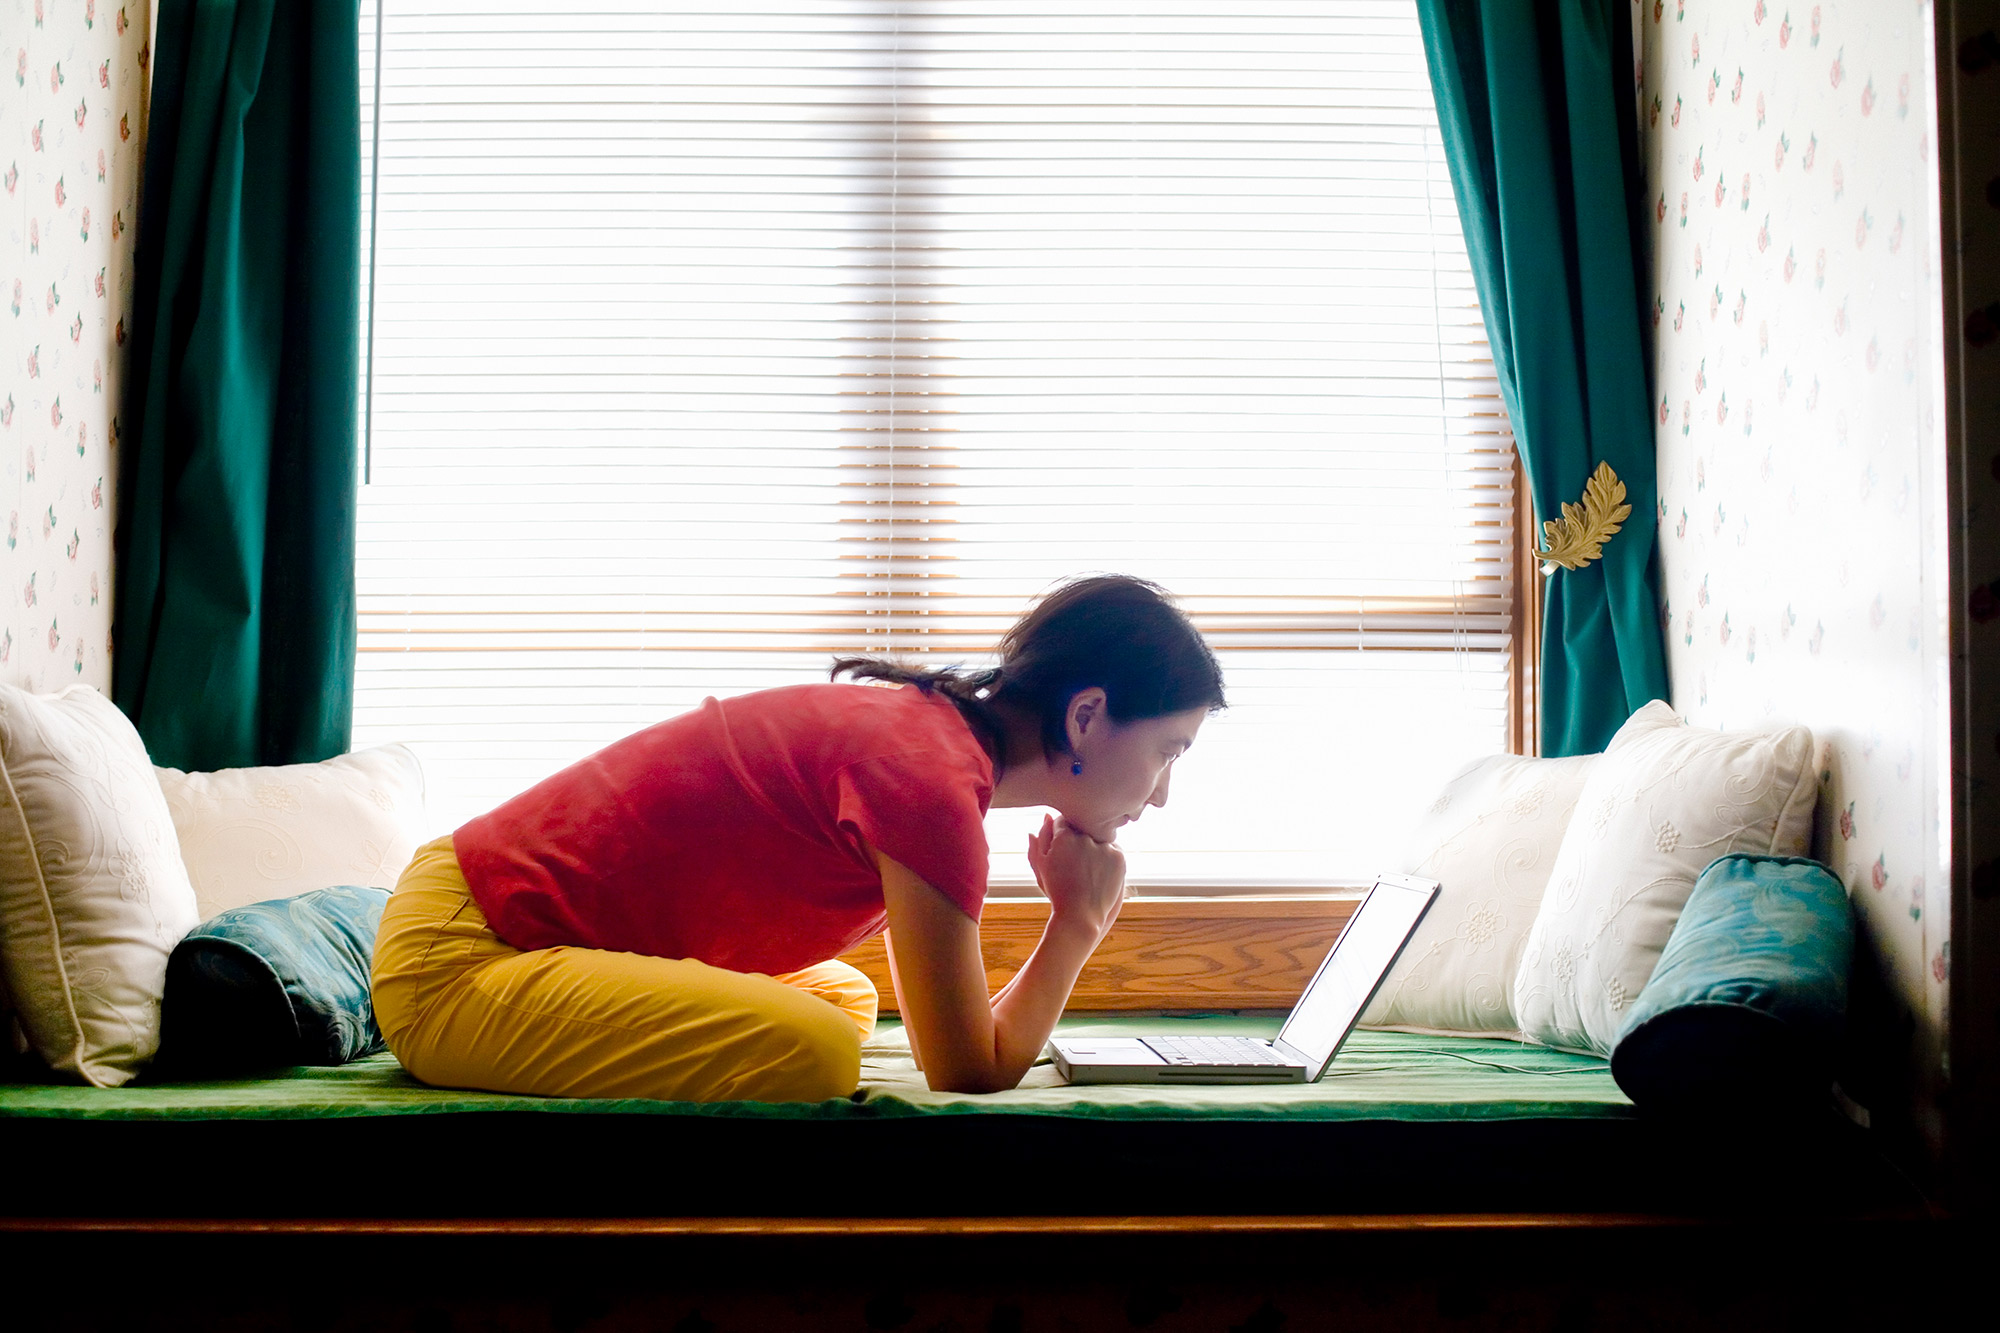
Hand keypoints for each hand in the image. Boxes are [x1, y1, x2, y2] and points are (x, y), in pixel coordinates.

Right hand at [1025, 813, 1127, 939]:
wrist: (1080, 915)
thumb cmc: (1057, 890)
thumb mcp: (1042, 865)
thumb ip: (1042, 839)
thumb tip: (1047, 815)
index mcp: (1064, 836)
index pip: (1063, 820)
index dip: (1061, 835)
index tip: (1062, 850)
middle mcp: (1085, 837)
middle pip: (1082, 826)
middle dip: (1078, 838)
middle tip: (1075, 861)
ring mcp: (1104, 846)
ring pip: (1098, 836)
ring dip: (1094, 845)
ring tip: (1087, 869)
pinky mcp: (1119, 856)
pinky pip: (1112, 847)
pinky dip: (1107, 856)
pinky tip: (1098, 872)